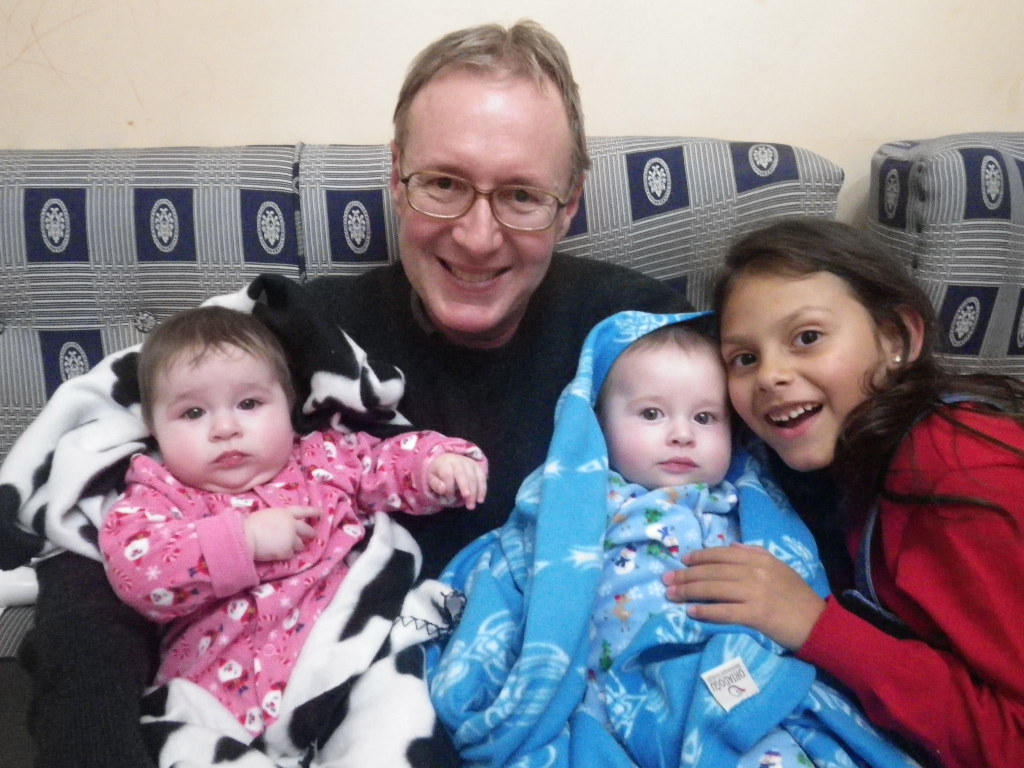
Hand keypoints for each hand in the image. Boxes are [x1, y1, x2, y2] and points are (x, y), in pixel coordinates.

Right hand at [244, 506, 318, 560]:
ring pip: (300, 545)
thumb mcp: (266, 515)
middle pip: (307, 530)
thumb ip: (277, 520)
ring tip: (290, 548)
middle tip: (313, 536)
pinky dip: (285, 555)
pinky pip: (289, 554)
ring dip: (297, 547)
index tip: (321, 513)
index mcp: (285, 513)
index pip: (303, 511)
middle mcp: (292, 525)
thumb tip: (278, 525)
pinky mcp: (287, 551)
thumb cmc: (251, 524)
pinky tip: (277, 554)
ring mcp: (291, 538)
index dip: (313, 512)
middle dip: (311, 533)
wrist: (246, 536)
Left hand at [428, 453, 487, 508]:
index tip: (449, 498)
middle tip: (468, 505)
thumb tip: (444, 490)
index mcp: (445, 463)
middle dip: (466, 490)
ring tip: (472, 506)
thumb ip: (435, 484)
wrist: (447, 460)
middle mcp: (458, 461)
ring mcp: (469, 462)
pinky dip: (482, 489)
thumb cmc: (439, 472)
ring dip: (475, 493)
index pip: (447, 474)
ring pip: (474, 477)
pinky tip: (480, 500)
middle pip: (463, 475)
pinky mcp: (477, 466)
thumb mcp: (432, 478)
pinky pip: (482, 477)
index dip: (449, 487)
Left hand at [662, 543, 825, 649]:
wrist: (818, 623)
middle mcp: (755, 572)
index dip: (698, 557)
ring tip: (671, 594)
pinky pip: (724, 611)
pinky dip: (705, 611)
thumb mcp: (778, 567)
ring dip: (688, 591)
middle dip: (685, 575)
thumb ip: (754, 554)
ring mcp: (755, 593)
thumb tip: (730, 547)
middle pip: (711, 572)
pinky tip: (691, 612)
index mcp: (759, 558)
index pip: (721, 554)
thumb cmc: (796, 596)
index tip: (682, 561)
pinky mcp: (756, 615)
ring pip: (713, 589)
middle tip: (666, 579)